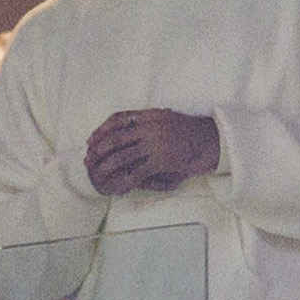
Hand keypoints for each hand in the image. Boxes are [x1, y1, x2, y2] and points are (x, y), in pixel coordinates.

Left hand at [84, 110, 220, 196]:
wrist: (212, 141)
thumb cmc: (188, 131)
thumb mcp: (166, 117)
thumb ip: (145, 120)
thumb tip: (121, 126)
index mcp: (150, 115)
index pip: (117, 119)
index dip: (100, 130)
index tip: (90, 140)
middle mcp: (151, 127)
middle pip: (115, 138)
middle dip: (98, 150)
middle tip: (88, 159)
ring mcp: (156, 143)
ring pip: (122, 155)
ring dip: (106, 165)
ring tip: (98, 173)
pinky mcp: (162, 160)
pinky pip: (137, 170)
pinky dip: (125, 178)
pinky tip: (118, 184)